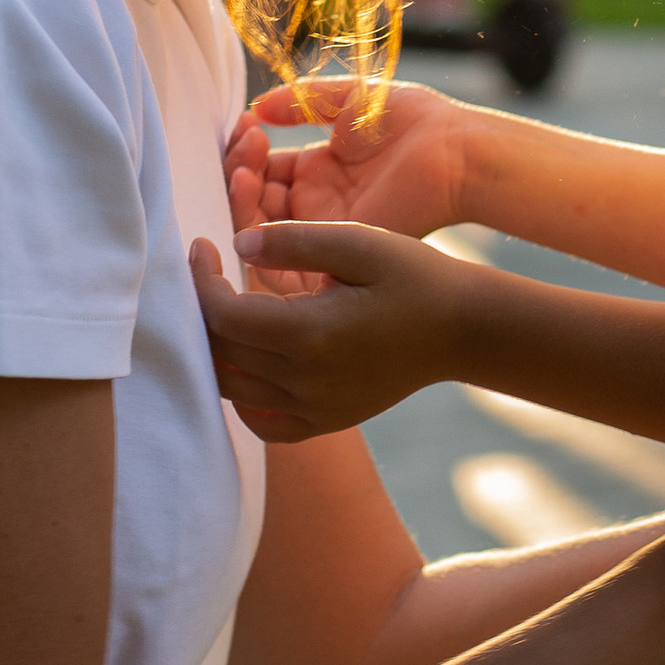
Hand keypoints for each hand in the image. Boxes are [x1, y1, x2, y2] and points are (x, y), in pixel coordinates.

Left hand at [192, 222, 470, 441]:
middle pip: (221, 353)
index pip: (223, 316)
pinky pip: (263, 424)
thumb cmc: (414, 277)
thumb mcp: (358, 241)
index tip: (202, 247)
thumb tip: (238, 243)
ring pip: (233, 390)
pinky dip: (242, 397)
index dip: (201, 280)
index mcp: (309, 333)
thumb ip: (294, 240)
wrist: (463, 329)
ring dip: (217, 350)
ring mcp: (315, 408)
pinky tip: (249, 363)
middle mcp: (305, 381)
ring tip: (225, 310)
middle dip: (202, 310)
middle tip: (209, 273)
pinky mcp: (326, 421)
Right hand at [226, 79, 473, 253]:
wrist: (451, 149)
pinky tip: (250, 193)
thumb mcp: (346, 100)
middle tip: (246, 148)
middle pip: (254, 200)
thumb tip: (256, 107)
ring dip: (241, 197)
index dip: (246, 154)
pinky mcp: (332, 246)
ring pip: (259, 225)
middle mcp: (313, 203)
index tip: (245, 128)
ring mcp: (321, 227)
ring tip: (246, 171)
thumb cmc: (409, 119)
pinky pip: (281, 249)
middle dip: (239, 173)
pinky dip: (255, 228)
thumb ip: (300, 101)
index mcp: (316, 171)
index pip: (262, 170)